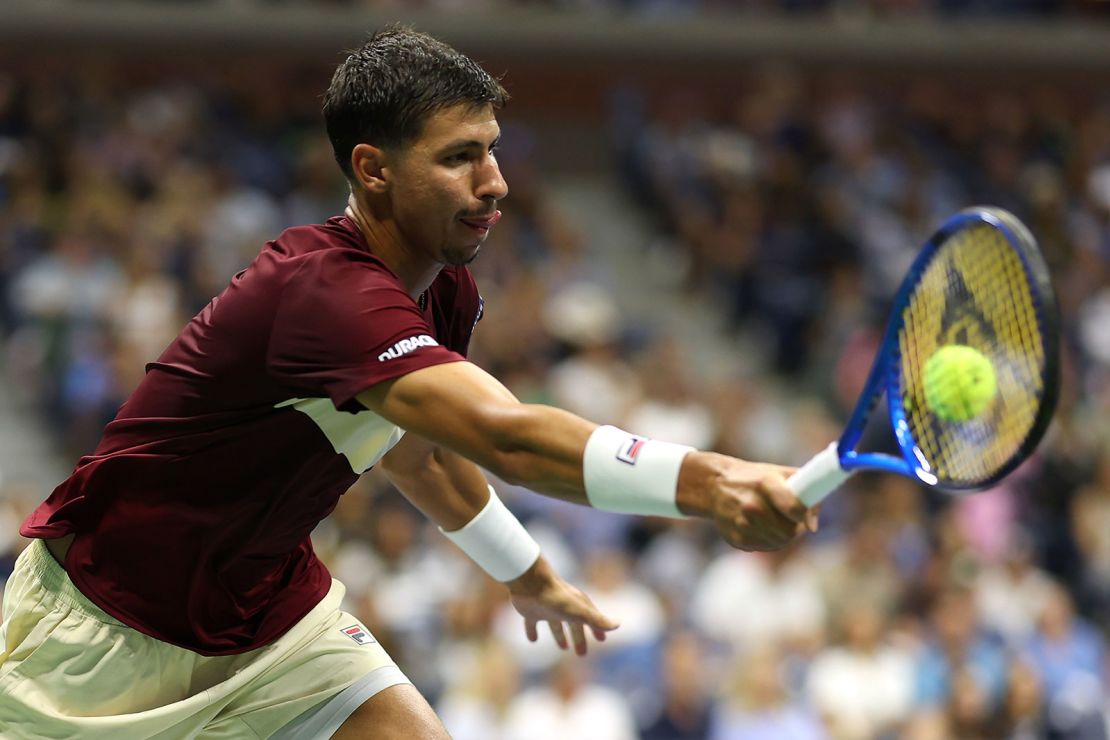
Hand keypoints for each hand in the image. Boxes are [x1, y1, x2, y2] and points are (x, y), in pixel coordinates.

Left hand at [505, 557, 618, 655]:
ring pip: (555, 624)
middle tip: (581, 654)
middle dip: (579, 638)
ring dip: (560, 635)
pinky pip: (532, 623)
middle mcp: (563, 606)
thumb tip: (618, 624)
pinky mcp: (530, 611)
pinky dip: (532, 631)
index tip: (601, 640)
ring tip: (563, 648)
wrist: (531, 584)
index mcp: (577, 606)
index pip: (591, 620)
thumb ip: (598, 620)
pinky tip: (532, 640)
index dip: (596, 630)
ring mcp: (546, 608)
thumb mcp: (580, 612)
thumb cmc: (557, 598)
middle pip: (574, 624)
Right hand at [678, 452, 817, 550]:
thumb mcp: (778, 473)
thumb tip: (813, 525)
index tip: (804, 516)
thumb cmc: (753, 478)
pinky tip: (762, 527)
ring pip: (778, 542)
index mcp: (765, 484)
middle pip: (789, 531)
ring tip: (777, 522)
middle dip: (796, 528)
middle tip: (793, 521)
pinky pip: (763, 547)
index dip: (804, 515)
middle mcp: (752, 505)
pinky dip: (768, 540)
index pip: (794, 509)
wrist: (714, 485)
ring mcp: (742, 523)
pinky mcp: (736, 539)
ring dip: (783, 535)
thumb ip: (804, 492)